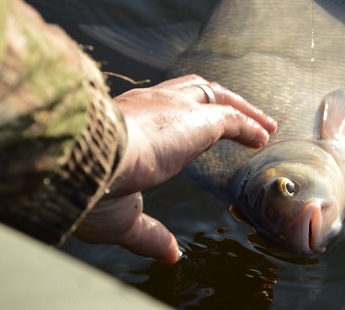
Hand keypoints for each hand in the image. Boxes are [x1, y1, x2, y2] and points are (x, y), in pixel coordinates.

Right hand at [73, 74, 276, 263]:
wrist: (81, 159)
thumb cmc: (88, 188)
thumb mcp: (123, 218)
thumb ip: (150, 233)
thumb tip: (170, 253)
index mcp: (124, 123)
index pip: (160, 109)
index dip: (184, 116)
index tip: (199, 132)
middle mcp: (148, 105)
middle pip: (192, 90)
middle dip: (218, 102)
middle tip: (241, 118)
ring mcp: (172, 108)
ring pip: (213, 96)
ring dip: (241, 110)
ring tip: (264, 126)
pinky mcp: (195, 119)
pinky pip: (229, 117)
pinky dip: (248, 125)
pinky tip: (262, 136)